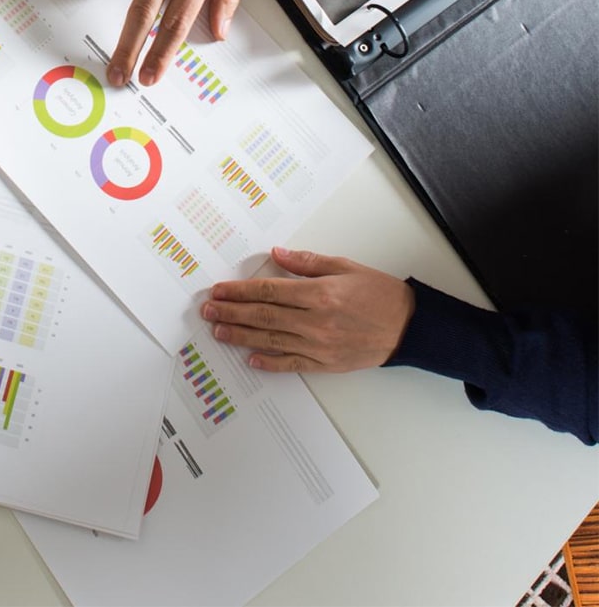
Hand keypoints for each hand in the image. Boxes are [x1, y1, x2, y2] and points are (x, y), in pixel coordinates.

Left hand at [200, 247, 415, 372]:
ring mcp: (319, 345)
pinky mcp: (326, 363)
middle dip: (232, 312)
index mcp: (320, 294)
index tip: (220, 290)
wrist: (409, 327)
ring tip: (218, 330)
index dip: (240, 291)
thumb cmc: (379, 295)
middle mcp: (316, 321)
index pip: (269, 291)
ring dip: (240, 335)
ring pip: (270, 339)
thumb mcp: (345, 268)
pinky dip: (269, 362)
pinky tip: (250, 359)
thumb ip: (307, 263)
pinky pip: (291, 363)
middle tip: (208, 310)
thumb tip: (277, 254)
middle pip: (263, 316)